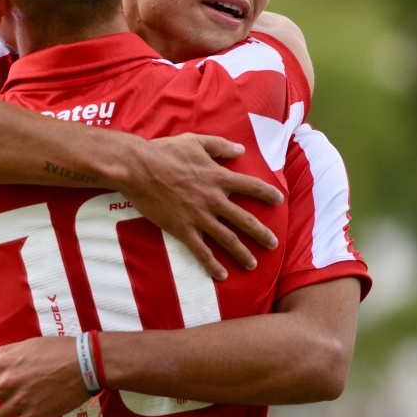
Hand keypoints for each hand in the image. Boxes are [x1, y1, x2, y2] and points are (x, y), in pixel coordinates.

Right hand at [120, 133, 282, 278]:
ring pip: (228, 239)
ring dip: (243, 253)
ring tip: (253, 264)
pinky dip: (212, 265)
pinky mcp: (182, 229)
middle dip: (262, 234)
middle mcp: (214, 199)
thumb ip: (220, 146)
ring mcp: (199, 216)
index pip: (252, 186)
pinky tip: (221, 275)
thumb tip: (240, 149)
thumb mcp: (195, 141)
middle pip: (246, 220)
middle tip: (273, 244)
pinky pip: (201, 251)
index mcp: (219, 177)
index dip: (268, 194)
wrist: (138, 168)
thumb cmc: (165, 151)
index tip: (279, 200)